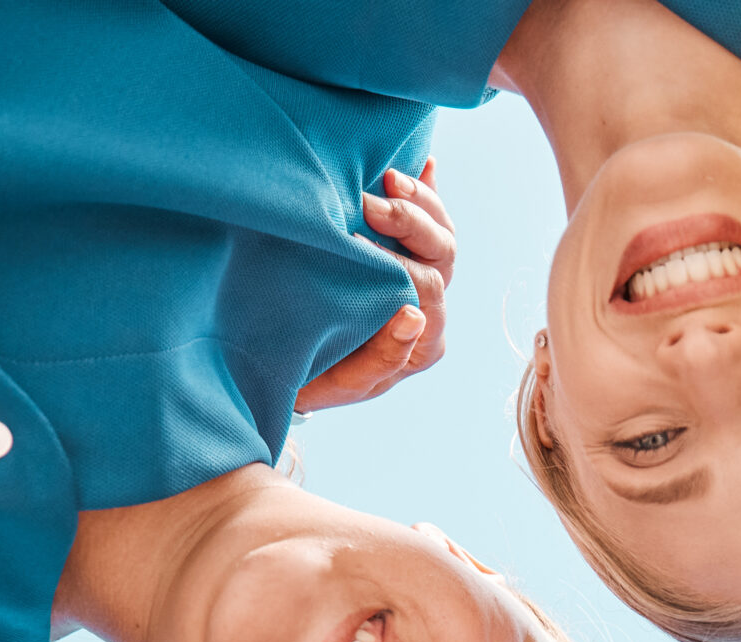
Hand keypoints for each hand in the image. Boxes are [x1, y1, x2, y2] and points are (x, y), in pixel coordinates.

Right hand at [297, 158, 454, 411]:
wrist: (298, 362)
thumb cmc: (318, 376)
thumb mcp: (345, 380)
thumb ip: (383, 358)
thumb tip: (412, 316)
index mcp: (424, 342)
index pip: (428, 293)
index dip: (395, 264)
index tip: (352, 242)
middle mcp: (430, 308)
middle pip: (442, 256)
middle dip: (407, 222)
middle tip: (368, 203)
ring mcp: (422, 276)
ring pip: (441, 231)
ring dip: (417, 199)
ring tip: (386, 175)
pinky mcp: (409, 252)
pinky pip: (429, 214)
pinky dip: (425, 187)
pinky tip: (421, 161)